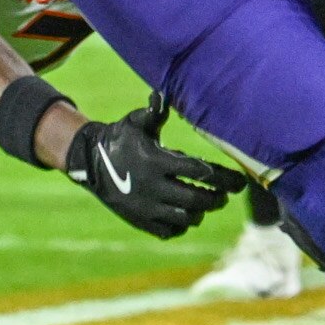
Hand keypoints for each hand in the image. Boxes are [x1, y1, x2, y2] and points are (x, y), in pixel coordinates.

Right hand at [59, 97, 246, 238]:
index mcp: (155, 161)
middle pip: (196, 199)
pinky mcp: (140, 220)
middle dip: (216, 198)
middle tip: (225, 195)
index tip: (234, 179)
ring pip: (185, 217)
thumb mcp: (134, 122)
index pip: (196, 171)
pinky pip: (169, 230)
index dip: (219, 176)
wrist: (90, 163)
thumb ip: (153, 112)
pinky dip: (182, 225)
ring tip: (207, 204)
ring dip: (200, 212)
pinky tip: (186, 215)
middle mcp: (152, 187)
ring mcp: (146, 207)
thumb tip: (161, 94)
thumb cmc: (120, 139)